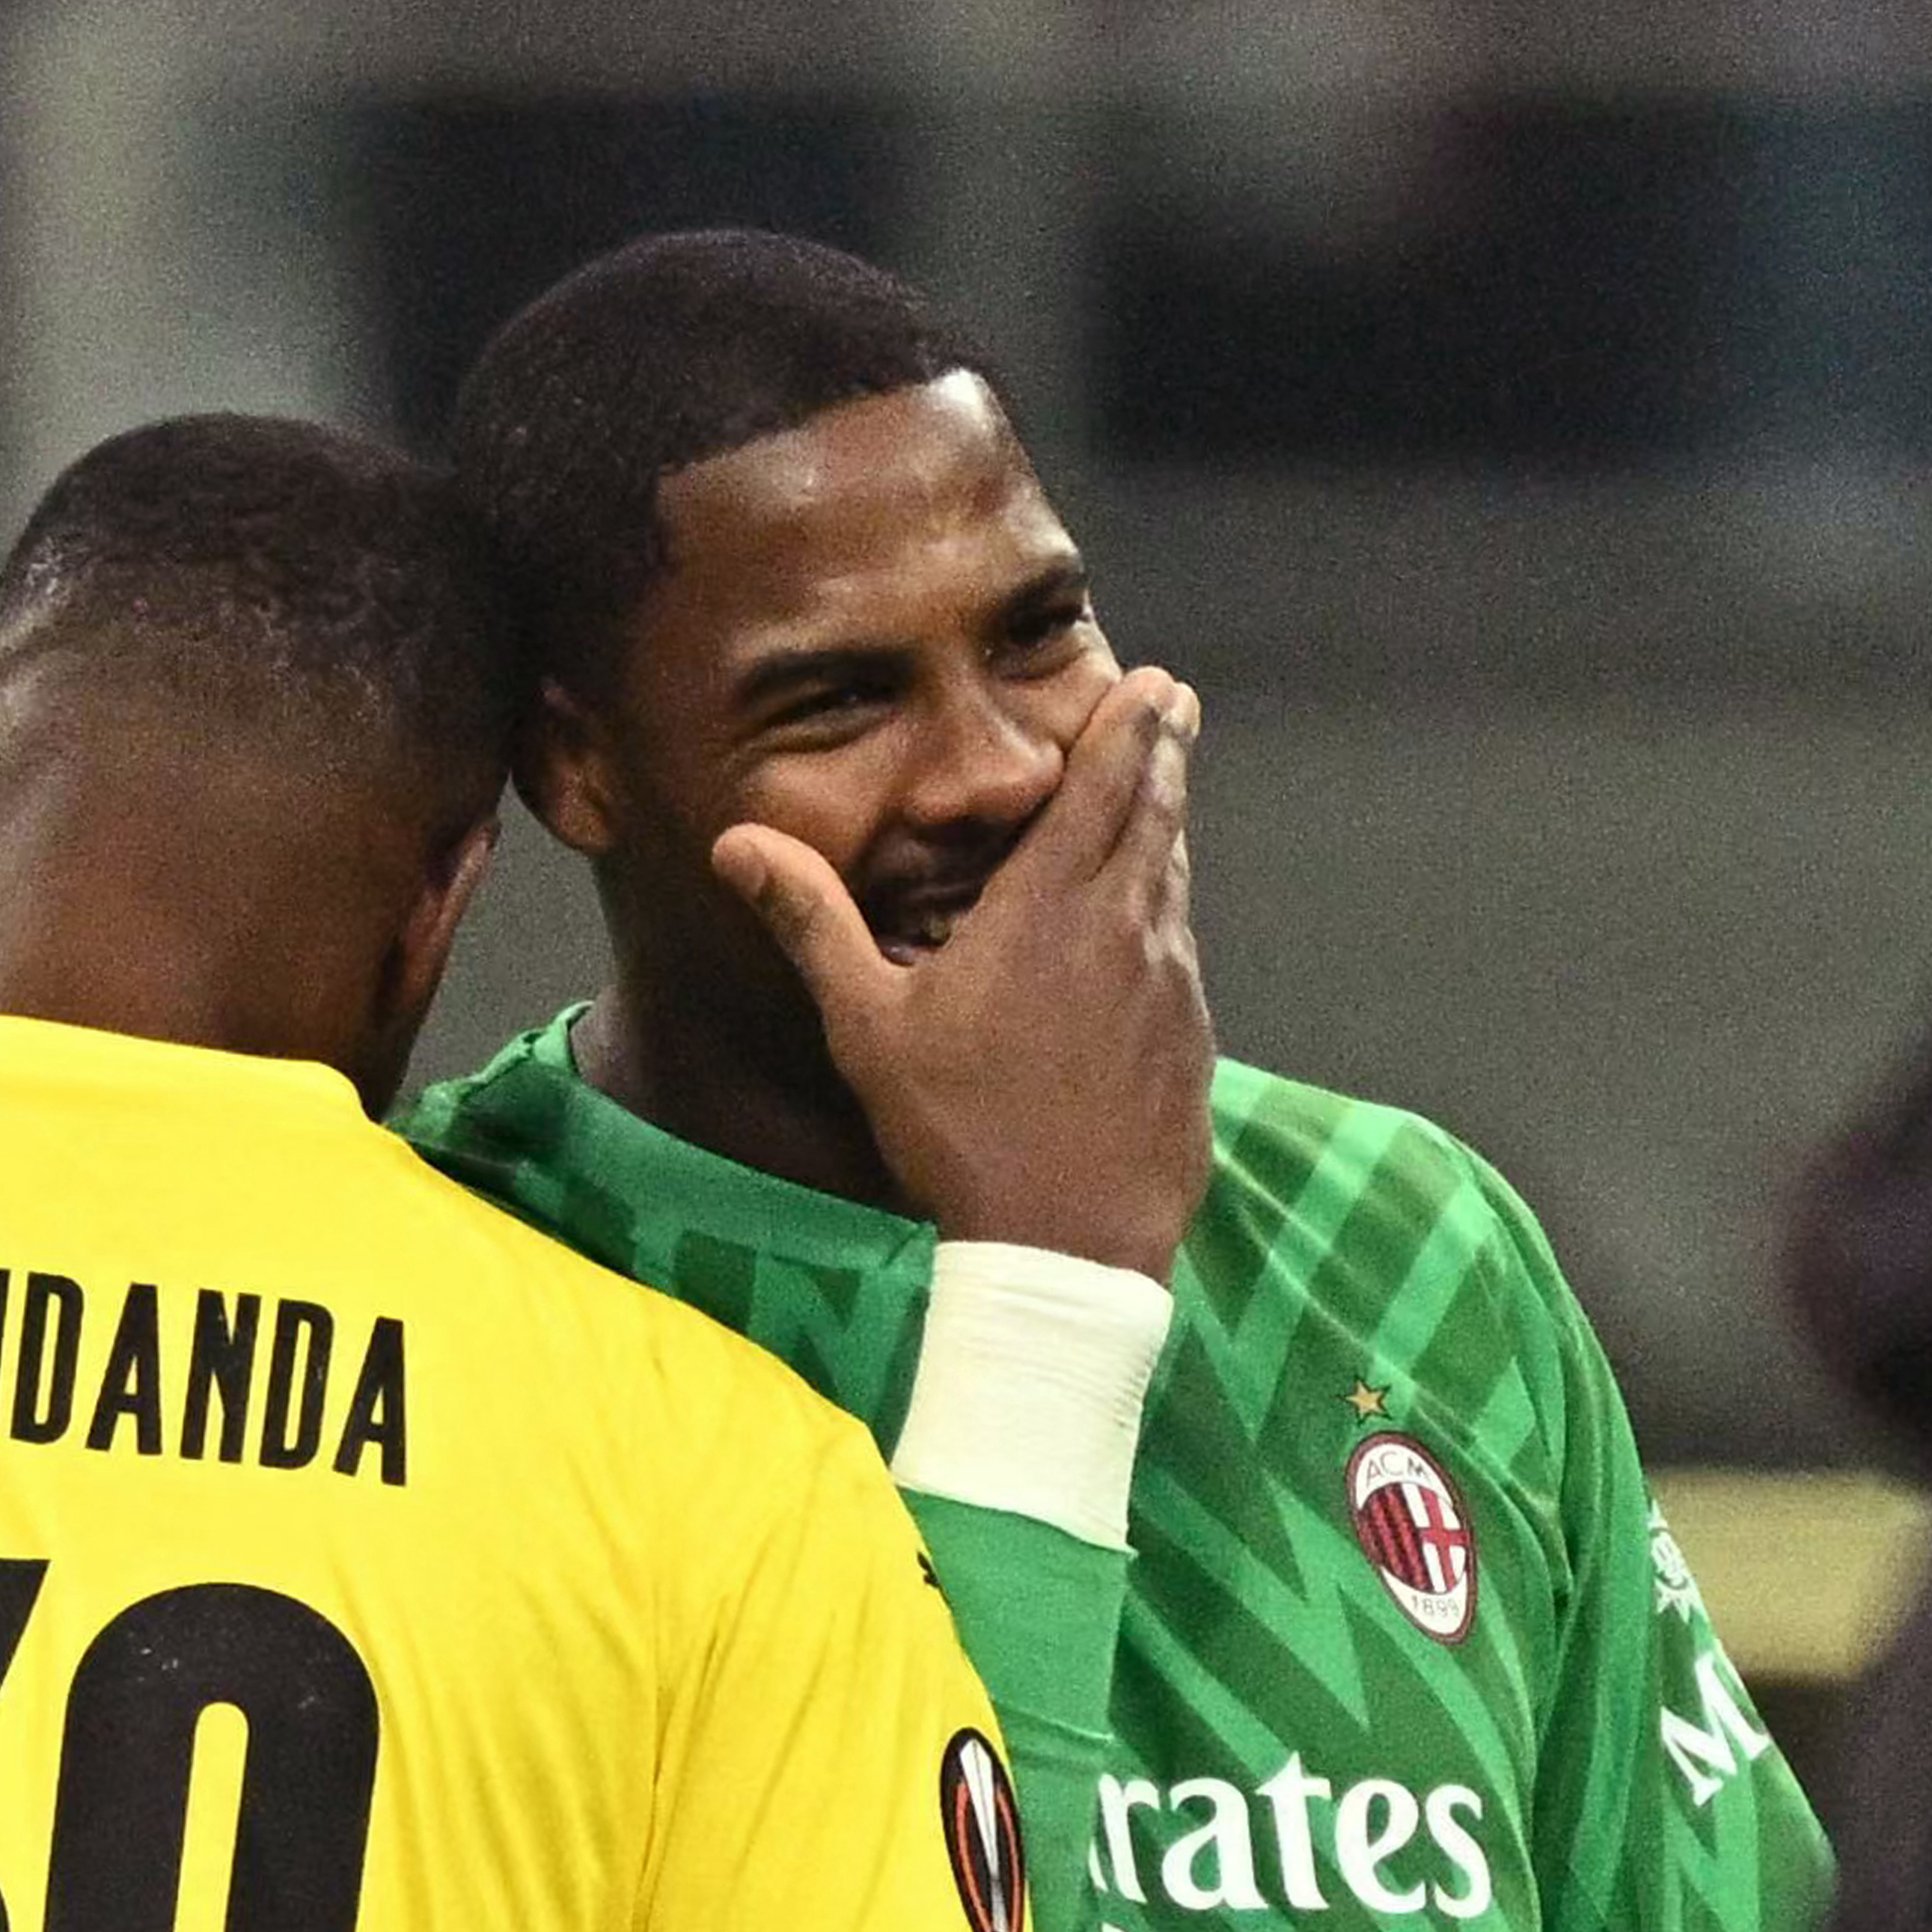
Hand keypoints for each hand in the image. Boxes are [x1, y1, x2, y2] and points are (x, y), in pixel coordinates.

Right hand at [714, 666, 1218, 1278]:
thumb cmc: (962, 1134)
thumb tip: (738, 843)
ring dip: (1169, 831)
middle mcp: (1125, 931)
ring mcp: (1171, 989)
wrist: (1069, 1247)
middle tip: (1177, 705)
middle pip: (1155, 818)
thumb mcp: (868, 1027)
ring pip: (1173, 885)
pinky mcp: (1193, 1045)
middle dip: (1164, 755)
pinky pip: (1180, 959)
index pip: (1102, 788)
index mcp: (1049, 910)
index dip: (1131, 729)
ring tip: (1165, 794)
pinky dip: (1167, 921)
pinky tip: (1152, 928)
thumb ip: (811, 923)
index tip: (1156, 684)